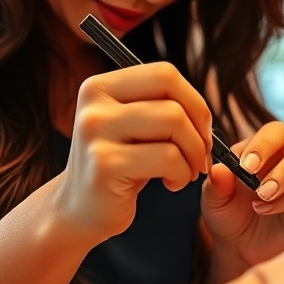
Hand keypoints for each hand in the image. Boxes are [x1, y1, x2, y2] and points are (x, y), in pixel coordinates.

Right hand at [58, 62, 212, 244]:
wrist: (78, 210)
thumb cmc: (119, 166)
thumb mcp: (133, 127)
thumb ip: (160, 106)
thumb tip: (204, 112)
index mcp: (101, 87)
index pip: (164, 74)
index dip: (195, 101)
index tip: (201, 129)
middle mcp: (94, 104)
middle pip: (173, 101)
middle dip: (199, 131)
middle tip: (201, 155)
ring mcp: (96, 133)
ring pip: (174, 124)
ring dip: (194, 154)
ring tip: (186, 171)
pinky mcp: (105, 165)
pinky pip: (168, 158)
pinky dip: (182, 174)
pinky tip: (172, 184)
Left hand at [202, 121, 283, 269]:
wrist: (242, 249)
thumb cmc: (229, 217)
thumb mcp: (214, 203)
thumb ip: (215, 185)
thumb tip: (218, 169)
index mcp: (265, 149)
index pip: (271, 133)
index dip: (259, 143)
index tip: (242, 164)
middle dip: (273, 152)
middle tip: (250, 171)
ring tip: (261, 194)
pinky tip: (267, 209)